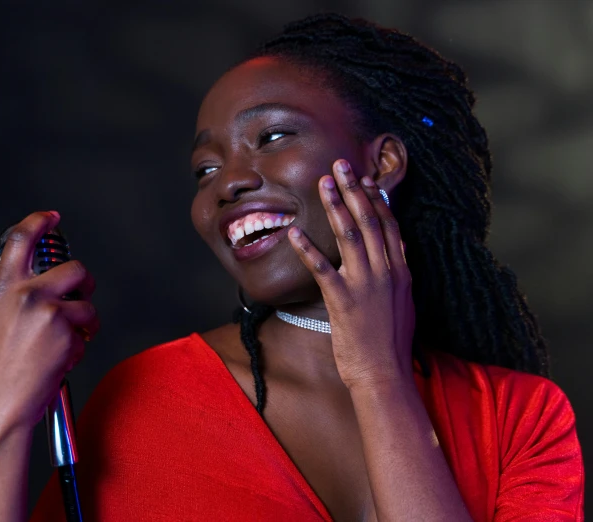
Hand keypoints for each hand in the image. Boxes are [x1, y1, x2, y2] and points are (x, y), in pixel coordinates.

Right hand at [0, 211, 98, 439]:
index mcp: (3, 287)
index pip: (20, 239)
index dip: (39, 222)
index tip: (52, 218)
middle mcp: (26, 293)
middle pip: (75, 268)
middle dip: (85, 283)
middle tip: (82, 295)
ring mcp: (49, 312)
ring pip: (86, 305)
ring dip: (86, 324)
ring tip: (69, 343)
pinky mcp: (67, 334)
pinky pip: (86, 334)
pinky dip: (79, 348)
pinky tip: (60, 361)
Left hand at [288, 159, 414, 389]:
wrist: (386, 375)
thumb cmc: (392, 345)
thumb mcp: (403, 306)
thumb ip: (396, 279)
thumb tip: (393, 261)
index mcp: (401, 272)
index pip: (390, 226)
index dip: (378, 200)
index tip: (367, 179)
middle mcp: (386, 272)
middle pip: (370, 221)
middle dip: (355, 190)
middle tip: (341, 165)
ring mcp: (365, 285)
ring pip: (350, 235)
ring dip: (336, 206)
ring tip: (323, 183)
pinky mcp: (343, 300)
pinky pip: (322, 268)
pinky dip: (307, 248)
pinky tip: (294, 232)